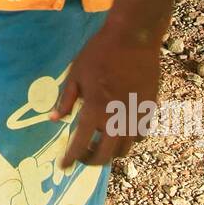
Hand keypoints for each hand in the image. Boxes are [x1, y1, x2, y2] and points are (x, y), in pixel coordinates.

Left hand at [53, 20, 161, 169]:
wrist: (134, 38)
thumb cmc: (99, 53)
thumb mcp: (75, 74)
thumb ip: (66, 100)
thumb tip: (54, 120)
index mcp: (94, 110)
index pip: (80, 145)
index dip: (70, 159)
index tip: (63, 166)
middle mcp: (116, 119)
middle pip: (105, 156)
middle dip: (91, 161)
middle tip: (82, 156)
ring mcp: (136, 116)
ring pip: (124, 149)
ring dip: (110, 152)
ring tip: (100, 143)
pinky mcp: (150, 110)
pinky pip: (140, 135)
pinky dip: (128, 138)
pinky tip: (119, 129)